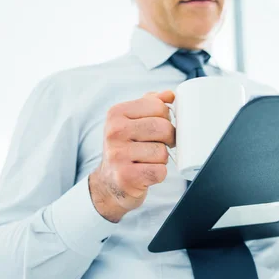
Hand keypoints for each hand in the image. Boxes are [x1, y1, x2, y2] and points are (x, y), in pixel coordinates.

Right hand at [89, 91, 175, 221]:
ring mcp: (118, 155)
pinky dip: (158, 175)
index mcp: (116, 114)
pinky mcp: (126, 177)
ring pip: (163, 152)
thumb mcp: (131, 122)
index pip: (158, 106)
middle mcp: (114, 132)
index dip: (166, 118)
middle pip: (163, 128)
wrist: (109, 184)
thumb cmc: (126, 150)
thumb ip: (150, 104)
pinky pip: (160, 172)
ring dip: (161, 159)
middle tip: (158, 146)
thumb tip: (169, 94)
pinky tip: (145, 173)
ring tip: (147, 161)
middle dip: (168, 139)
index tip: (158, 129)